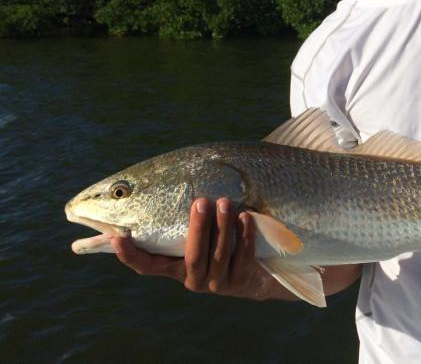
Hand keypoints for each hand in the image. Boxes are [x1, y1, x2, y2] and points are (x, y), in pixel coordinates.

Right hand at [111, 198, 281, 300]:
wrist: (257, 269)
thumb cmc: (220, 238)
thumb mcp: (198, 229)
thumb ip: (179, 216)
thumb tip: (157, 182)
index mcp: (174, 266)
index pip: (146, 265)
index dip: (130, 254)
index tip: (118, 236)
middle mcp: (192, 278)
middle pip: (192, 256)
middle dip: (197, 228)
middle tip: (200, 201)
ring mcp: (217, 283)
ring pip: (218, 255)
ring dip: (222, 227)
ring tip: (224, 202)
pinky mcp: (241, 282)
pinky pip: (243, 257)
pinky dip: (244, 235)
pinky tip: (245, 216)